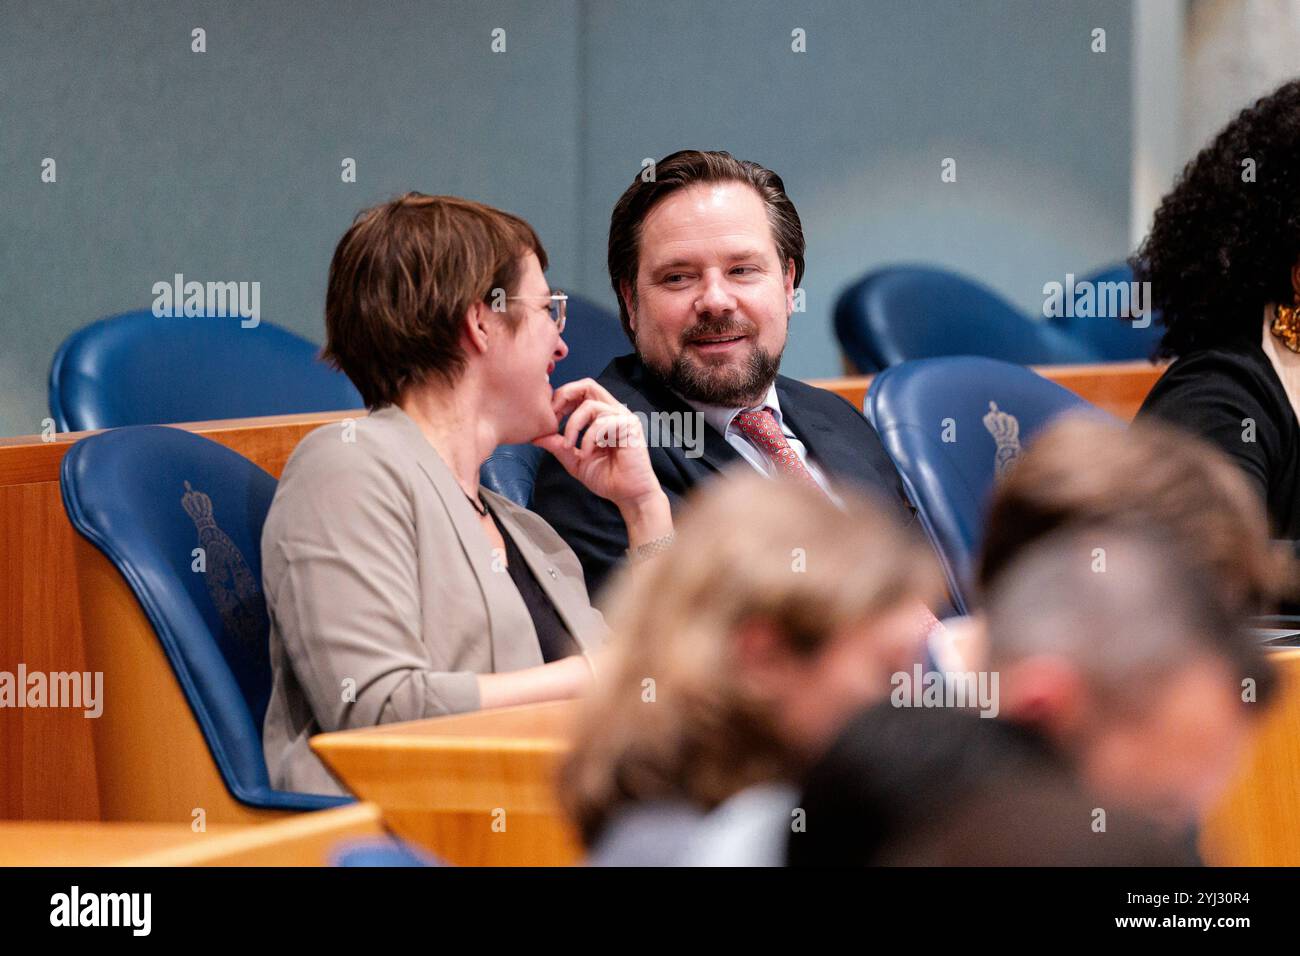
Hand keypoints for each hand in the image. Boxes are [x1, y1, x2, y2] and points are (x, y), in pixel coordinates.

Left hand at [532, 378, 662, 510]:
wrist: (629, 496)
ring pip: (590, 405)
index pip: (579, 392)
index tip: (547, 421)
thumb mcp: (574, 460)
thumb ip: (557, 446)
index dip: (560, 400)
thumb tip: (535, 436)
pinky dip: (588, 438)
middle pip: (587, 385)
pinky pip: (602, 423)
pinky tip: (586, 454)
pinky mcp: (630, 426)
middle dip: (564, 397)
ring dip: (573, 425)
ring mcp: (623, 417)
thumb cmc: (606, 478)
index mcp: (601, 416)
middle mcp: (613, 412)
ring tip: (569, 446)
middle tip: (552, 419)